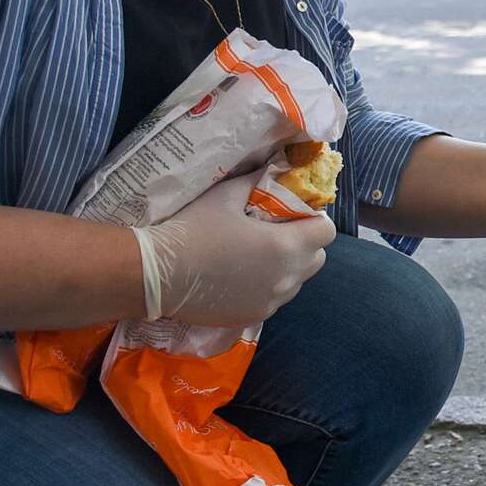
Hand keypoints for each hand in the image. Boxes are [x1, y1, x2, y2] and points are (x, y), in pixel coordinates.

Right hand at [132, 173, 337, 326]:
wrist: (159, 274)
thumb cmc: (194, 229)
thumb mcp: (226, 195)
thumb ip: (256, 181)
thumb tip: (272, 168)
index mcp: (285, 246)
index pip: (326, 232)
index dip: (314, 219)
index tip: (294, 213)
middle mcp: (286, 279)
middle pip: (316, 259)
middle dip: (304, 243)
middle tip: (276, 232)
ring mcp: (270, 303)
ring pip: (296, 282)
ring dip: (286, 268)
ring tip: (255, 255)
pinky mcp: (251, 318)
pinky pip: (273, 300)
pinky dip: (266, 287)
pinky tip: (239, 276)